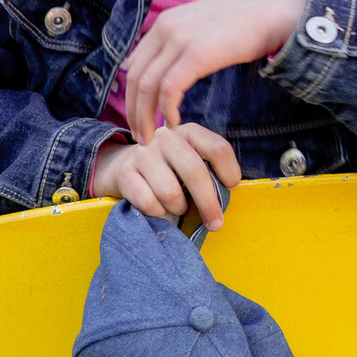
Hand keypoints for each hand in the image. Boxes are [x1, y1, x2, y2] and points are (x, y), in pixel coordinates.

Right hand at [88, 121, 241, 229]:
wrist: (125, 165)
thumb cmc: (171, 169)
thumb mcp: (192, 159)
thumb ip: (209, 170)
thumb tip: (225, 196)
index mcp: (190, 132)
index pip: (218, 149)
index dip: (229, 172)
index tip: (230, 188)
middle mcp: (167, 138)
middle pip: (195, 172)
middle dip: (208, 203)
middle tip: (215, 223)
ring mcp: (144, 154)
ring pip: (170, 192)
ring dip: (179, 208)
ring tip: (180, 208)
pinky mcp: (125, 172)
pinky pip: (148, 203)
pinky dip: (158, 213)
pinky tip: (160, 208)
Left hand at [117, 0, 309, 140]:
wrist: (276, 12)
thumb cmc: (248, 23)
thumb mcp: (206, 27)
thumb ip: (187, 42)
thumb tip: (178, 66)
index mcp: (166, 21)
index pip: (135, 63)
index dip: (132, 93)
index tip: (141, 114)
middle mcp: (166, 26)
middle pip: (134, 76)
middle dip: (133, 110)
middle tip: (140, 134)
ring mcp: (180, 39)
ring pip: (146, 85)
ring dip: (144, 116)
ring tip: (151, 138)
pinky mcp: (196, 54)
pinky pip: (169, 88)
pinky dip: (166, 110)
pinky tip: (174, 124)